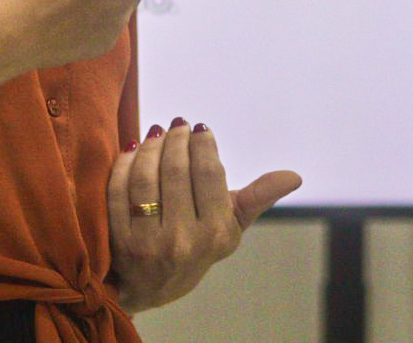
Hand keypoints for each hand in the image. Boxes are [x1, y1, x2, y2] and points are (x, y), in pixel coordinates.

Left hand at [108, 119, 301, 312]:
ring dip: (150, 147)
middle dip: (176, 139)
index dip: (203, 144)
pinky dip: (124, 165)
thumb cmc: (198, 245)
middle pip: (175, 171)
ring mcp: (147, 244)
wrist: (152, 286)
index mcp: (216, 234)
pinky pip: (117, 192)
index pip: (209, 174)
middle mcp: (183, 241)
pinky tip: (133, 149)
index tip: (200, 128)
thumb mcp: (231, 227)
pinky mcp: (119, 242)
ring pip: (145, 178)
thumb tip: (295, 176)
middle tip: (177, 124)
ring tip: (157, 132)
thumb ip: (258, 198)